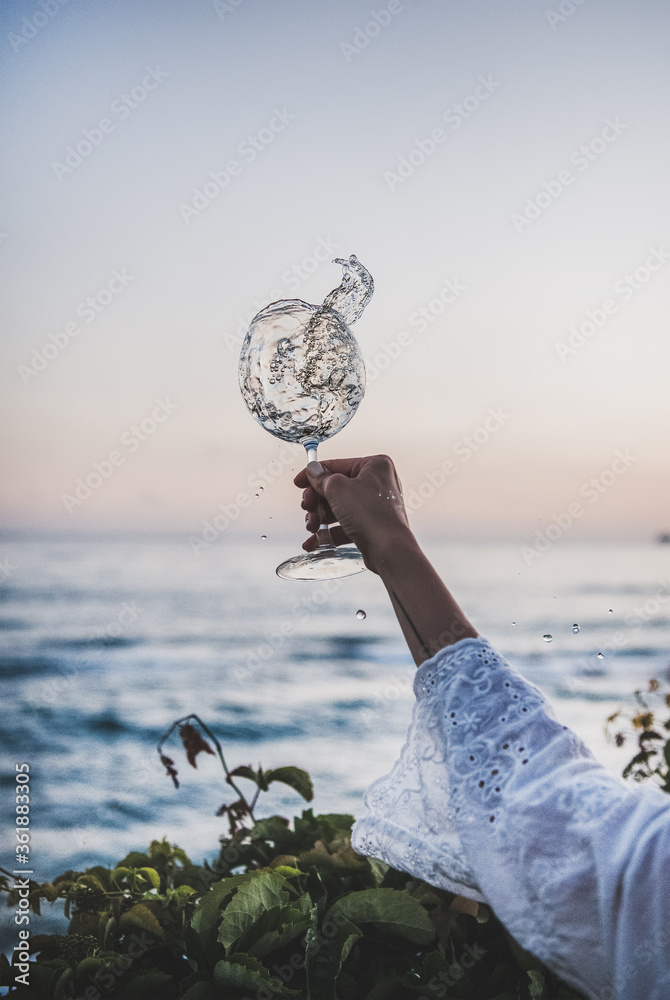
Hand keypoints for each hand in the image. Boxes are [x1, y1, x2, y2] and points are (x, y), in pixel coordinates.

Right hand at [293, 454, 411, 573]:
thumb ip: (321, 478)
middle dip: (316, 502)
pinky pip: (345, 526)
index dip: (314, 474)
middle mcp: (378, 483)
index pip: (337, 465)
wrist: (388, 550)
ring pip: (338, 508)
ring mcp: (375, 506)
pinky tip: (315, 542)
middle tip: (307, 508)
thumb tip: (313, 470)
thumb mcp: (338, 489)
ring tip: (312, 527)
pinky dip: (329, 533)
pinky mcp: (371, 526)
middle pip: (335, 488)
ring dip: (319, 518)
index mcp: (375, 466)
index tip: (299, 482)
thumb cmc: (371, 515)